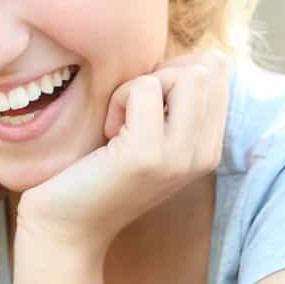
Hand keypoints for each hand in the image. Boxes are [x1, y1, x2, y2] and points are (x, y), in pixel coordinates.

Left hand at [15, 51, 229, 255]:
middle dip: (161, 74)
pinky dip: (118, 99)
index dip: (174, 71)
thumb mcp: (149, 133)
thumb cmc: (98, 171)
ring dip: (140, 86)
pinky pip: (145, 89)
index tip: (143, 103)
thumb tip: (193, 56)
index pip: (218, 74)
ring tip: (120, 122)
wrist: (66, 227)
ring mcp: (180, 157)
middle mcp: (204, 155)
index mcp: (209, 148)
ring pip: (187, 75)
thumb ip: (175, 102)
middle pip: (207, 69)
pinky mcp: (147, 154)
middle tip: (131, 109)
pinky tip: (107, 134)